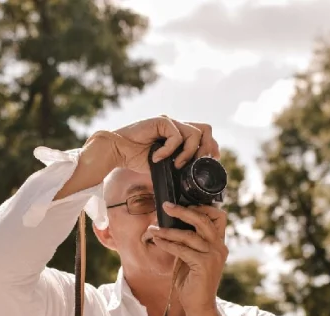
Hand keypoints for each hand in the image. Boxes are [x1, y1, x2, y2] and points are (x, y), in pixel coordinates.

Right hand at [86, 116, 220, 174]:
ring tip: (177, 165)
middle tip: (198, 164)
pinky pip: (176, 137)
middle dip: (207, 148)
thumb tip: (193, 181)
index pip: (204, 135)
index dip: (211, 147)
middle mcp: (176, 126)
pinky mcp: (161, 121)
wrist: (117, 151)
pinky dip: (169, 150)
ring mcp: (169, 122)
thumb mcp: (163, 166)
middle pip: (206, 129)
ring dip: (188, 153)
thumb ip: (178, 167)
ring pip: (194, 133)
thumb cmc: (136, 159)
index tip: (211, 161)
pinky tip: (157, 158)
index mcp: (178, 134)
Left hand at [147, 203, 228, 313]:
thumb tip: (171, 225)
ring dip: (168, 231)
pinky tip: (157, 241)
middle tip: (166, 206)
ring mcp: (213, 256)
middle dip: (183, 211)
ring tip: (153, 229)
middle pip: (204, 220)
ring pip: (189, 235)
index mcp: (219, 244)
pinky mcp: (203, 264)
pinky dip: (167, 244)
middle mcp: (219, 247)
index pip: (219, 217)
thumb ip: (188, 242)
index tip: (185, 203)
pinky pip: (182, 249)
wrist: (199, 306)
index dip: (204, 207)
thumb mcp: (191, 257)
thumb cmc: (193, 282)